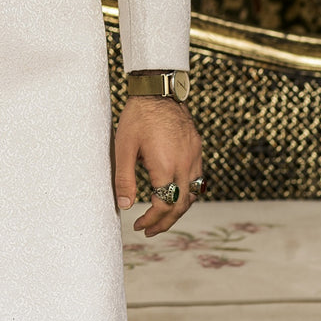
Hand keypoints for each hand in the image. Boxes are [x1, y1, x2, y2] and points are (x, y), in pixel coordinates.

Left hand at [112, 96, 201, 236]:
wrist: (158, 89)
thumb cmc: (138, 117)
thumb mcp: (124, 148)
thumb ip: (124, 179)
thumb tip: (124, 206)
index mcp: (166, 166)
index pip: (164, 206)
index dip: (152, 220)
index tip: (139, 225)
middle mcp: (185, 164)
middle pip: (181, 205)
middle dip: (166, 222)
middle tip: (149, 230)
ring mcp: (194, 156)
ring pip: (192, 194)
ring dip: (178, 209)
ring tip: (161, 218)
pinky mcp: (197, 148)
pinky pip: (197, 179)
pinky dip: (186, 193)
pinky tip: (174, 194)